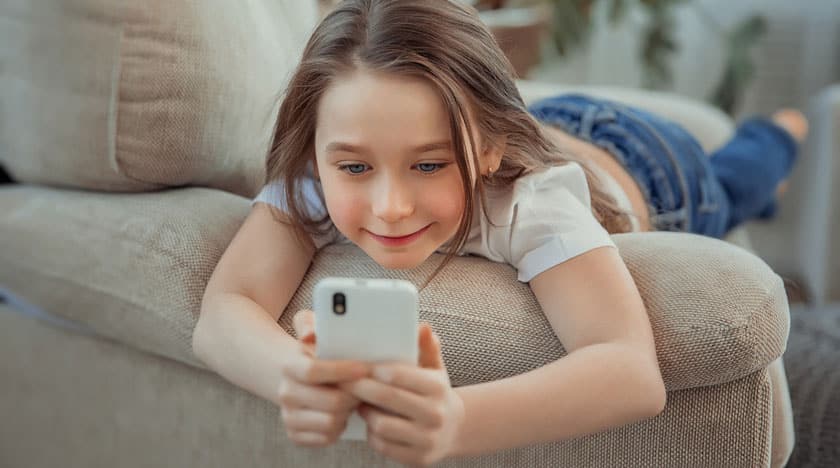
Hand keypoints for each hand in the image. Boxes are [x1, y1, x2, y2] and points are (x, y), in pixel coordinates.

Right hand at [278, 309, 369, 446]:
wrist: (297, 378)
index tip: (364, 368)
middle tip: (366, 387)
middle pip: (331, 402)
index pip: (314, 370)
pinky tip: (342, 413)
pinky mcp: (295, 435)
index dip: (342, 371)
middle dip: (354, 395)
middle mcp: (285, 393)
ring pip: (332, 422)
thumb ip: (310, 323)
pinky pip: (327, 438)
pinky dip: (340, 428)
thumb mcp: (312, 329)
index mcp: (290, 367)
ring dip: (349, 412)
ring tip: (353, 399)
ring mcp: (289, 417)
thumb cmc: (315, 351)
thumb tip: (309, 334)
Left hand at [339, 323, 464, 466]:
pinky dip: (371, 433)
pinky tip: (370, 422)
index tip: (357, 364)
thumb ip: (427, 346)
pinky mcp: (418, 459)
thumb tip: (422, 326)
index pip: (399, 375)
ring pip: (381, 424)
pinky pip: (382, 445)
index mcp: (438, 388)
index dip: (374, 369)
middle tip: (343, 381)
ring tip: (359, 402)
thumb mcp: (435, 368)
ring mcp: (427, 439)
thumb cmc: (435, 392)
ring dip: (365, 412)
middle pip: (386, 398)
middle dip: (360, 387)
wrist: (454, 429)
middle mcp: (435, 415)